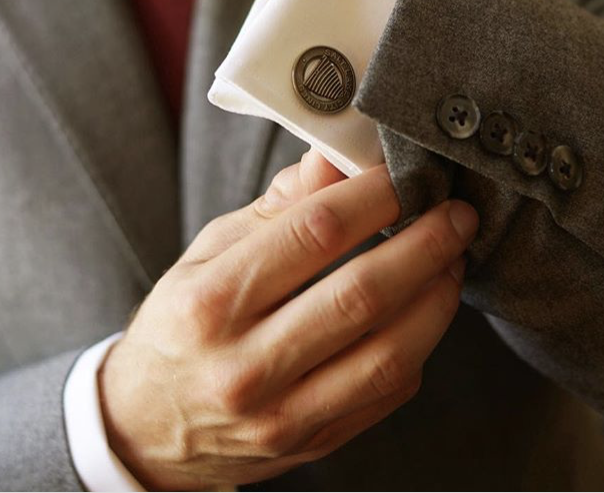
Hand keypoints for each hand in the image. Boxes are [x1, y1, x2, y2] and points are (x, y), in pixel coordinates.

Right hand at [99, 150, 477, 489]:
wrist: (147, 424)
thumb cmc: (183, 321)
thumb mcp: (210, 250)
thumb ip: (278, 206)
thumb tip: (333, 159)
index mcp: (212, 300)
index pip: (313, 234)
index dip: (372, 197)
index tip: (402, 174)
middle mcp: (246, 364)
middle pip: (362, 296)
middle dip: (424, 244)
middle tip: (456, 213)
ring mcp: (282, 414)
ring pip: (388, 353)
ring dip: (437, 297)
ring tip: (454, 258)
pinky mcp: (312, 443)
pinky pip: (388, 393)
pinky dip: (420, 343)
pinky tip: (426, 308)